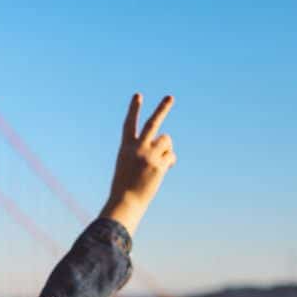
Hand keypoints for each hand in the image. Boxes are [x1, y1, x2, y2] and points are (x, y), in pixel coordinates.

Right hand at [100, 93, 176, 234]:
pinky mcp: (158, 164)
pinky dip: (169, 162)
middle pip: (152, 123)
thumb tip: (167, 146)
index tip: (138, 95)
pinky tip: (160, 171)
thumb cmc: (125, 187)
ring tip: (158, 162)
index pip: (129, 124)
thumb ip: (145, 152)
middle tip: (170, 97)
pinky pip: (171, 156)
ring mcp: (148, 155)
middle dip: (162, 109)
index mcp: (125, 148)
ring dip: (166, 148)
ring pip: (166, 140)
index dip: (134, 109)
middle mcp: (137, 148)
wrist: (125, 201)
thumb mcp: (129, 166)